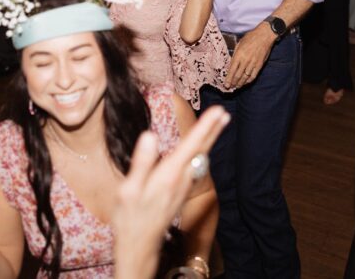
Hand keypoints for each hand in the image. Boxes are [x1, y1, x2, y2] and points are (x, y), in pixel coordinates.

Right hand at [112, 106, 229, 278]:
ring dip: (209, 139)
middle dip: (213, 130)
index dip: (205, 126)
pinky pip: (196, 165)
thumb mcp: (129, 190)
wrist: (140, 244)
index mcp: (169, 175)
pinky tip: (202, 147)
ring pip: (201, 157)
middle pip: (201, 149)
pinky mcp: (181, 191)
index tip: (217, 111)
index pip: (191, 145)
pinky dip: (202, 151)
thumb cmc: (130, 217)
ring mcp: (183, 186)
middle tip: (225, 113)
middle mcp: (181, 179)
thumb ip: (142, 162)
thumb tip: (150, 136)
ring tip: (218, 123)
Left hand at [225, 23, 274, 88]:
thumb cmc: (251, 37)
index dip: (228, 79)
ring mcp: (253, 63)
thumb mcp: (239, 43)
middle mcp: (245, 61)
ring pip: (245, 77)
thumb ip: (235, 54)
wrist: (264, 35)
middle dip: (233, 83)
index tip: (226, 84)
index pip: (232, 70)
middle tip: (230, 87)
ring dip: (240, 83)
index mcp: (239, 55)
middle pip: (238, 76)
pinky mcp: (260, 65)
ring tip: (237, 87)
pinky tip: (246, 82)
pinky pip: (253, 75)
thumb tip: (232, 63)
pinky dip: (249, 80)